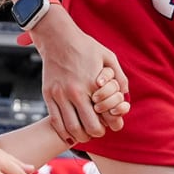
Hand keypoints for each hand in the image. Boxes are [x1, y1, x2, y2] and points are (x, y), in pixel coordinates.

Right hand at [21, 8, 128, 143]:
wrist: (57, 37)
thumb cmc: (84, 46)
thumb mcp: (108, 56)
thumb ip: (119, 77)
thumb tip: (125, 94)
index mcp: (93, 84)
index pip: (107, 115)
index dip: (113, 124)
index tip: (113, 125)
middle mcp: (76, 91)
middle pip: (89, 126)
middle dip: (97, 133)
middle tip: (99, 131)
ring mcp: (60, 94)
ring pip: (71, 127)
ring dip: (80, 136)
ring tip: (85, 134)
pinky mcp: (48, 95)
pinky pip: (55, 121)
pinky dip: (64, 131)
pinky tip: (70, 133)